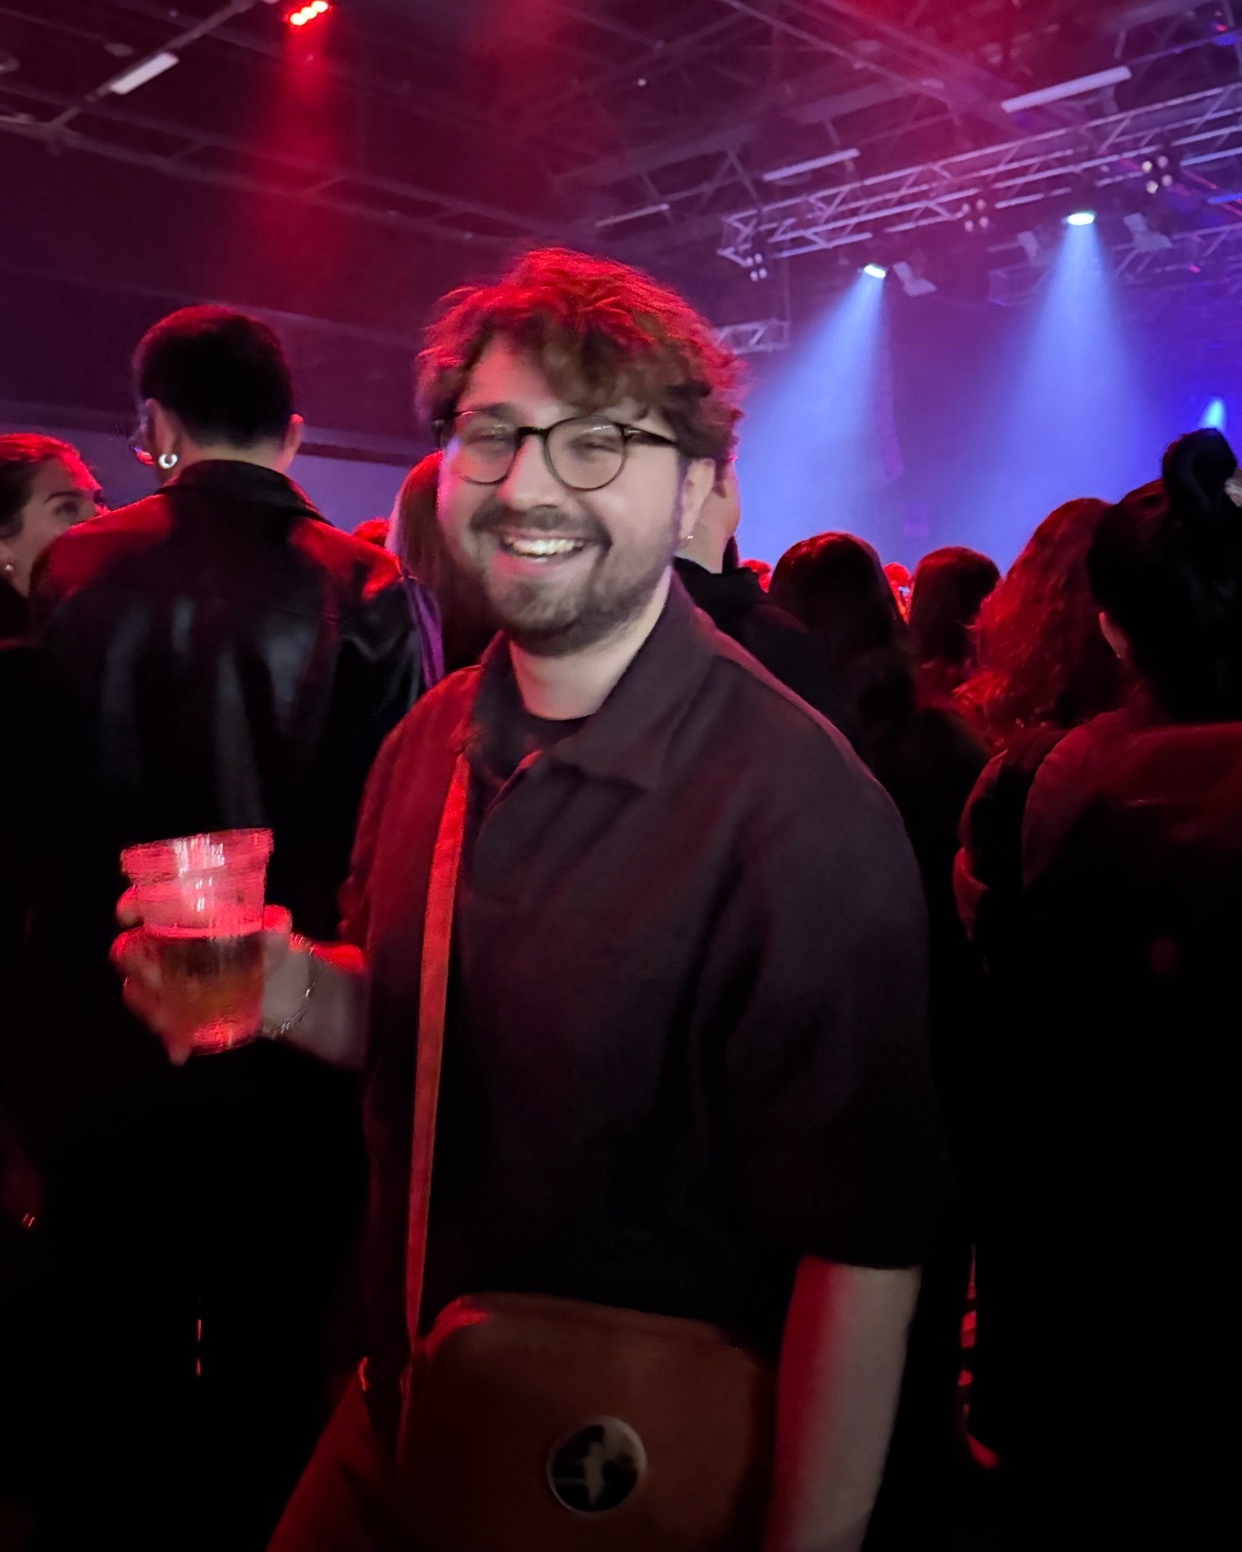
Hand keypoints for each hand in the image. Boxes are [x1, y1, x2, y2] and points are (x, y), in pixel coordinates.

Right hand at [111, 898, 301, 1064]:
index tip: (128, 916)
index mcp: (185, 919)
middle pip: (132, 951)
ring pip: (139, 990)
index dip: (132, 905)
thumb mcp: (273, 937)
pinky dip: (169, 1036)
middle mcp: (167, 947)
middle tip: (156, 976)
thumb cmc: (267, 948)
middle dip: (138, 964)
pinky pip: (160, 1021)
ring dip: (149, 1005)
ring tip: (168, 1020)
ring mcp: (168, 979)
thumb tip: (278, 922)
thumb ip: (274, 929)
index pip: (147, 903)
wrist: (275, 986)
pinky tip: (179, 1051)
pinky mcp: (176, 1008)